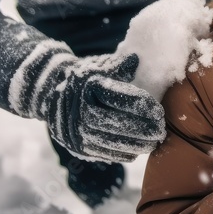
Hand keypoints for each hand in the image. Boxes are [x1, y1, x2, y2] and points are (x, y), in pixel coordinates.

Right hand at [46, 53, 166, 161]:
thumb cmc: (87, 77)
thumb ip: (120, 65)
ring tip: (154, 143)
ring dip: (135, 144)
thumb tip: (135, 60)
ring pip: (109, 141)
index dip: (142, 106)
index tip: (159, 112)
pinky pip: (101, 153)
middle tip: (161, 130)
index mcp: (88, 85)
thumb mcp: (101, 66)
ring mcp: (74, 130)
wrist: (51, 93)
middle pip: (114, 122)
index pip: (119, 98)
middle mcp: (78, 109)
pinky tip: (137, 151)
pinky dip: (121, 153)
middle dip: (142, 128)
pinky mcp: (75, 146)